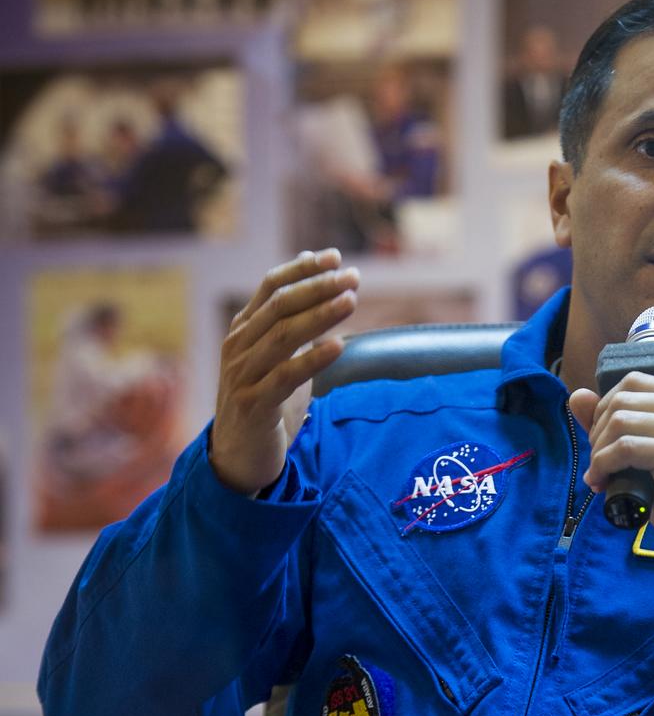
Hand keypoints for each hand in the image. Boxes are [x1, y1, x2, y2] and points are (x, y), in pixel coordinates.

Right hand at [210, 249, 357, 493]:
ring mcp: (242, 375)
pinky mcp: (253, 405)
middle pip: (279, 306)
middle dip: (319, 288)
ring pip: (282, 336)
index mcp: (243, 331)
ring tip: (351, 301)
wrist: (239, 457)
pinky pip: (284, 377)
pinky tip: (338, 347)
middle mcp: (238, 348)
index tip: (336, 257)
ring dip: (320, 315)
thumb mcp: (278, 359)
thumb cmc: (265, 404)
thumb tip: (313, 277)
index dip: (303, 270)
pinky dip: (312, 360)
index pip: (271, 288)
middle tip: (353, 278)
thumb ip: (293, 322)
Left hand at [569, 373, 653, 587]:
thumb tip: (577, 395)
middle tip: (599, 463)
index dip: (605, 409)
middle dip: (597, 431)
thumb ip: (618, 422)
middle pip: (623, 399)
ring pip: (620, 421)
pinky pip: (624, 448)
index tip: (601, 442)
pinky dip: (603, 465)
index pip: (634, 381)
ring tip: (601, 475)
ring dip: (598, 451)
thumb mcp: (651, 453)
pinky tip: (602, 482)